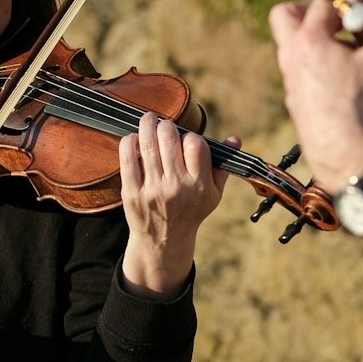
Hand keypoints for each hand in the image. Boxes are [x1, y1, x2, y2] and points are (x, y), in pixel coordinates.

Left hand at [118, 112, 236, 297]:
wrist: (164, 242)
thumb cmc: (192, 211)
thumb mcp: (213, 194)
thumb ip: (222, 165)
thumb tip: (234, 139)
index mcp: (199, 186)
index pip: (195, 144)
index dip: (190, 136)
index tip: (186, 140)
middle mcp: (176, 187)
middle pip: (169, 139)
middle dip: (166, 125)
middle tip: (164, 124)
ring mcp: (153, 190)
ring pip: (147, 145)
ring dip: (147, 125)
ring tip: (148, 119)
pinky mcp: (132, 193)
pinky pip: (127, 159)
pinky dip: (129, 142)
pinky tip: (134, 139)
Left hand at [268, 0, 362, 188]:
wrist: (341, 150)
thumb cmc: (356, 103)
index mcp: (309, 40)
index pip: (321, 2)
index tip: (359, 2)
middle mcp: (292, 55)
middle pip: (284, 15)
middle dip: (307, 9)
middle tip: (335, 18)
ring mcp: (290, 78)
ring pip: (292, 45)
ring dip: (316, 39)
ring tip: (346, 49)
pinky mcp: (295, 99)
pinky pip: (300, 71)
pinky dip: (317, 65)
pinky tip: (342, 78)